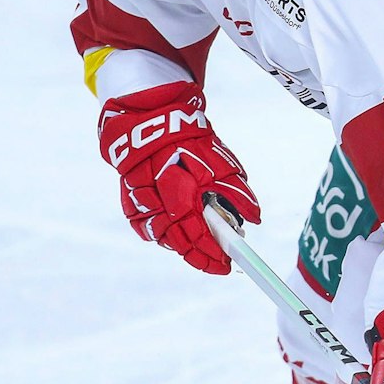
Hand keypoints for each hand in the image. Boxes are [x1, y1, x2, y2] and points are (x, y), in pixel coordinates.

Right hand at [98, 83, 259, 274]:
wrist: (150, 117)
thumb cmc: (189, 140)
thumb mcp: (220, 162)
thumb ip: (236, 191)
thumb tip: (254, 218)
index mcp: (181, 191)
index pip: (198, 234)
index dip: (212, 254)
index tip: (226, 265)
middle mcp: (158, 199)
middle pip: (178, 241)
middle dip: (199, 256)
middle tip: (217, 263)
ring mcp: (140, 199)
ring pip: (159, 235)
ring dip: (180, 245)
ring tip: (198, 248)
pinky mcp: (128, 196)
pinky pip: (142, 224)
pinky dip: (159, 233)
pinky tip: (173, 234)